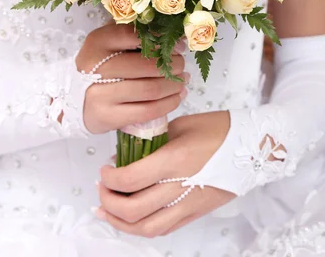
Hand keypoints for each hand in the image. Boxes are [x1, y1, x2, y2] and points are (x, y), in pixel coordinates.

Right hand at [77, 24, 186, 134]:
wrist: (77, 100)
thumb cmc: (102, 66)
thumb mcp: (110, 44)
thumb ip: (135, 34)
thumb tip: (175, 34)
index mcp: (97, 42)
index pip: (133, 35)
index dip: (161, 40)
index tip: (178, 45)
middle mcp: (96, 67)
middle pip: (146, 65)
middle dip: (172, 64)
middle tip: (181, 64)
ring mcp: (99, 94)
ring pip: (150, 89)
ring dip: (173, 84)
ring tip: (182, 80)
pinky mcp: (108, 117)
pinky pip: (148, 111)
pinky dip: (169, 103)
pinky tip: (176, 96)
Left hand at [96, 112, 233, 237]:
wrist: (252, 147)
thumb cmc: (218, 130)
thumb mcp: (181, 126)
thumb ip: (154, 139)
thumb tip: (130, 152)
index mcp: (174, 161)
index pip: (130, 180)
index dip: (109, 179)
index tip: (104, 170)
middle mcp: (179, 187)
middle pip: (133, 209)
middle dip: (109, 201)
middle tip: (101, 188)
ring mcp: (189, 204)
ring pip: (147, 227)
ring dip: (121, 222)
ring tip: (107, 211)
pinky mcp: (196, 213)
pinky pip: (164, 228)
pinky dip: (143, 227)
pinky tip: (133, 219)